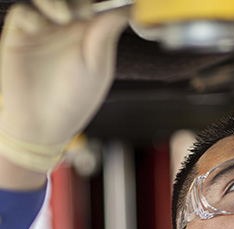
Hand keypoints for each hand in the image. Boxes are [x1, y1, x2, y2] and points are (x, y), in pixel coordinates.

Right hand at [0, 3, 128, 172]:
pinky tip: (39, 27)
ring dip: (54, 1)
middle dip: (78, 0)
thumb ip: (105, 34)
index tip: (105, 6)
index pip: (96, 6)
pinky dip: (32, 15)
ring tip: (64, 17)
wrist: (43, 124)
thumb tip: (127, 8)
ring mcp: (42, 29)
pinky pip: (24, 12)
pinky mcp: (19, 34)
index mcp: (90, 35)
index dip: (101, 2)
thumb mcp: (97, 67)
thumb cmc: (74, 101)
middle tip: (85, 13)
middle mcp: (66, 28)